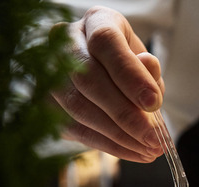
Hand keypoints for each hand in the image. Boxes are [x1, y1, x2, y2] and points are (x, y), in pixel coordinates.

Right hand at [50, 6, 164, 162]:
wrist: (102, 73)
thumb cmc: (128, 67)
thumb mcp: (145, 63)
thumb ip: (147, 72)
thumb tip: (147, 78)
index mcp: (96, 22)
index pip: (106, 43)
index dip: (130, 75)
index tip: (154, 103)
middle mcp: (65, 41)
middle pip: (88, 79)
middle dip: (125, 115)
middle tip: (153, 139)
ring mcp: (49, 72)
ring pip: (78, 107)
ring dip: (117, 135)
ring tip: (147, 151)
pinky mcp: (45, 103)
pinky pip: (74, 128)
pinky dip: (107, 144)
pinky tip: (132, 152)